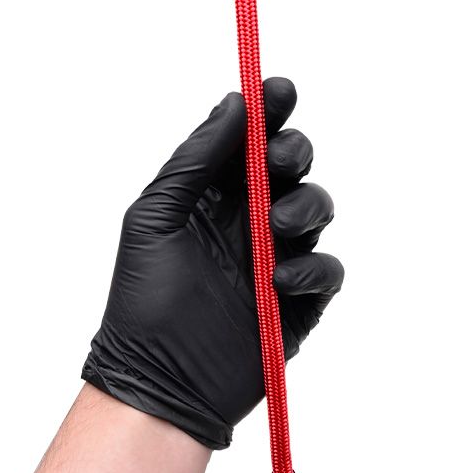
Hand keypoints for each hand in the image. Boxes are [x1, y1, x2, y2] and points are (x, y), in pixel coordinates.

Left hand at [82, 78, 343, 448]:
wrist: (160, 382)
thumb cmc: (145, 298)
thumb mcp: (156, 215)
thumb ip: (197, 158)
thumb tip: (235, 103)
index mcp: (214, 193)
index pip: (250, 139)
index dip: (270, 110)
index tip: (280, 90)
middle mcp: (250, 217)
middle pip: (291, 165)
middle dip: (293, 152)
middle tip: (277, 162)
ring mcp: (279, 256)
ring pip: (317, 207)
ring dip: (304, 207)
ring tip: (276, 227)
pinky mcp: (301, 300)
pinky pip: (328, 269)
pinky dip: (313, 267)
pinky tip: (281, 279)